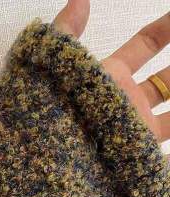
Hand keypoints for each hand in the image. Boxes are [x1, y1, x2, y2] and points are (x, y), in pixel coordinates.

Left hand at [53, 0, 169, 144]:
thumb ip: (66, 32)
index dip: (165, 29)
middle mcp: (126, 99)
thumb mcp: (54, 66)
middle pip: (167, 77)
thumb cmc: (50, 109)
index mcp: (109, 75)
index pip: (145, 45)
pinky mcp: (141, 152)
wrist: (49, 158)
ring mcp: (135, 125)